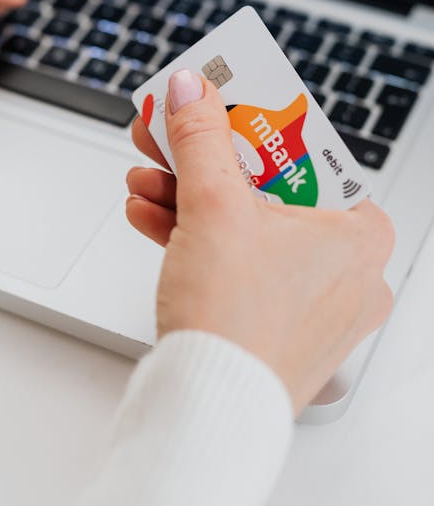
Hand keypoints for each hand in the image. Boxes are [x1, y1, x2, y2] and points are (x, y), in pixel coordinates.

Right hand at [126, 69, 394, 414]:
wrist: (205, 414)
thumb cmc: (238, 327)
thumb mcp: (213, 208)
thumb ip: (201, 138)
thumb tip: (193, 92)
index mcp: (358, 235)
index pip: (304, 152)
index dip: (252, 121)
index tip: (219, 103)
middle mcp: (346, 271)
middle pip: (266, 188)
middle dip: (204, 163)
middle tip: (171, 135)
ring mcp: (311, 303)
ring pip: (247, 227)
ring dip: (189, 199)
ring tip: (146, 179)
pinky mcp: (274, 325)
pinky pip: (237, 264)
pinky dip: (196, 239)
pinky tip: (151, 216)